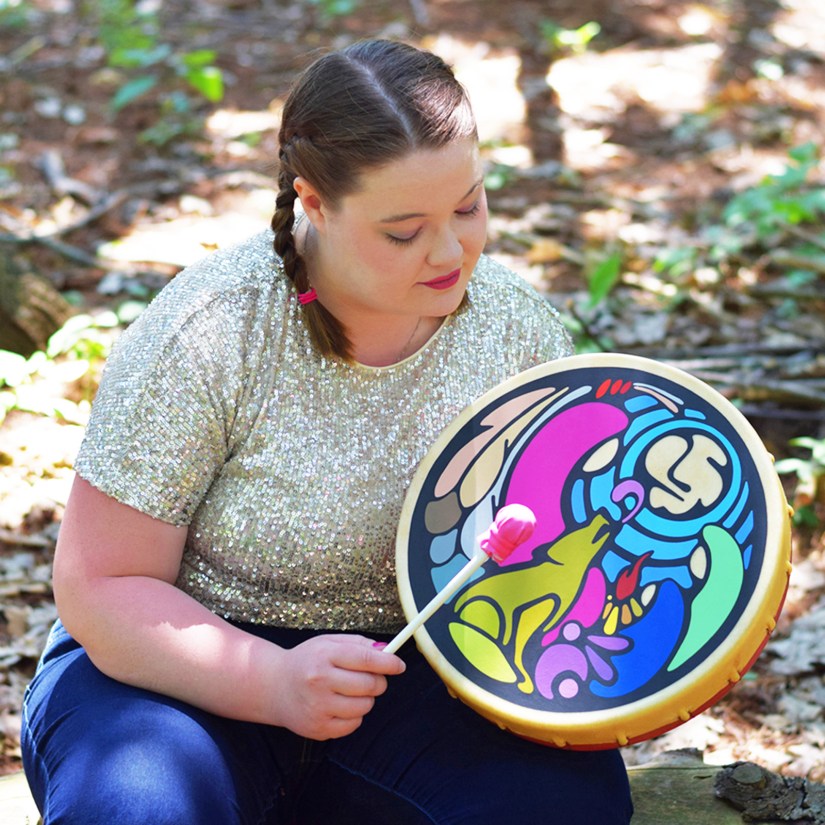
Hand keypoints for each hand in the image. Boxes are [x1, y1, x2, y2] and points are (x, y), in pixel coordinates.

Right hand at [271, 634, 405, 739]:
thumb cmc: (307, 661)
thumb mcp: (329, 643)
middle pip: (370, 684)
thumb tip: (388, 651)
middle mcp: (320, 681)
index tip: (399, 665)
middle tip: (372, 678)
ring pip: (365, 706)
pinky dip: (354, 715)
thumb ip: (359, 643)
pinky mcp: (318, 728)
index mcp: (324, 655)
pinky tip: (339, 705)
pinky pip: (354, 724)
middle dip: (378, 681)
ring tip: (349, 691)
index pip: (366, 658)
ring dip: (366, 699)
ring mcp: (318, 707)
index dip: (388, 663)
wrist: (274, 687)